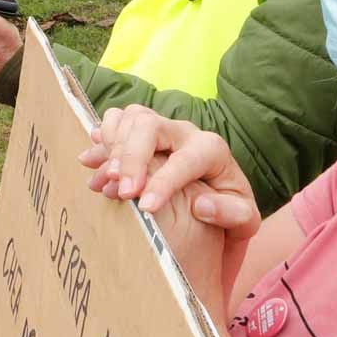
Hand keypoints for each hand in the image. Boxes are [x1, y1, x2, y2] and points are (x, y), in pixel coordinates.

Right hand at [79, 105, 259, 313]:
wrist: (217, 201)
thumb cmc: (229, 211)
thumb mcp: (245, 220)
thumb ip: (232, 213)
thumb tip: (201, 206)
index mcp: (212, 150)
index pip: (185, 159)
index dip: (163, 182)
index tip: (144, 207)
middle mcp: (185, 131)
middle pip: (149, 125)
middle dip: (130, 157)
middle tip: (119, 190)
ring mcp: (161, 127)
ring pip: (130, 116)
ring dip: (111, 146)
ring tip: (103, 180)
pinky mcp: (141, 130)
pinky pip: (115, 119)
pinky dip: (101, 138)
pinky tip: (92, 162)